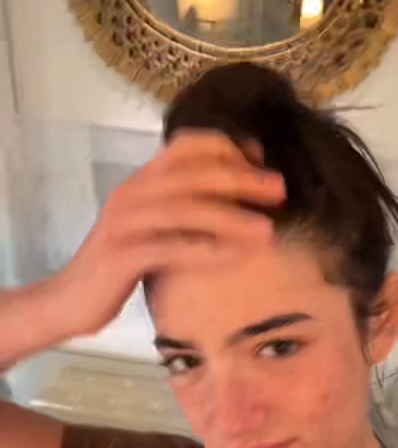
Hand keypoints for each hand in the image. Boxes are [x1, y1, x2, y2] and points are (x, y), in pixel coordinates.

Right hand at [48, 131, 284, 338]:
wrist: (69, 302)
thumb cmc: (118, 269)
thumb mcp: (152, 231)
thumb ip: (181, 214)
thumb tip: (231, 205)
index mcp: (140, 183)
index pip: (184, 145)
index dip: (226, 147)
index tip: (261, 160)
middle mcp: (132, 194)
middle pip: (192, 173)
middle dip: (241, 178)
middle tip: (278, 190)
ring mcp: (125, 223)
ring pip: (185, 209)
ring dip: (231, 217)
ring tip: (267, 231)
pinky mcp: (122, 256)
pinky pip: (172, 247)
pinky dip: (208, 250)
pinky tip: (237, 257)